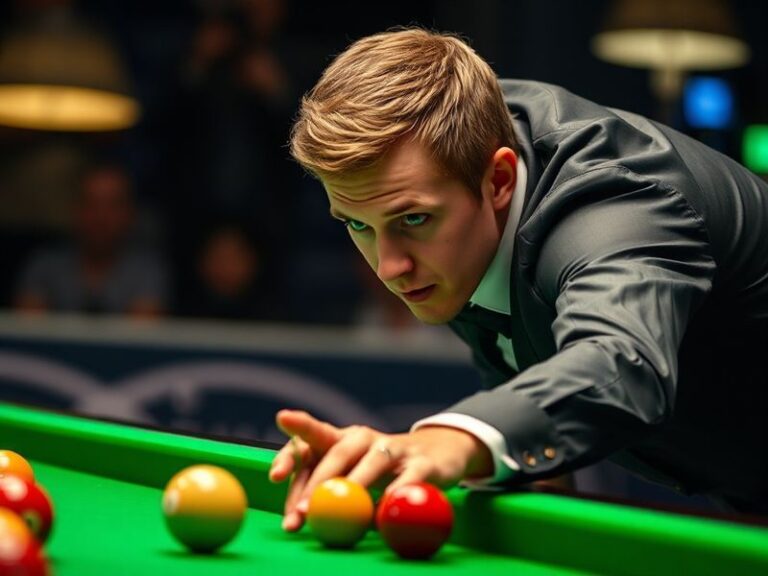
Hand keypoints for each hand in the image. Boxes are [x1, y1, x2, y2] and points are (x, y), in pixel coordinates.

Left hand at [269, 410, 492, 531]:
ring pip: (371, 463)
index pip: (309, 441)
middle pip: (337, 454)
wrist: (435, 454)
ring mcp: (394, 447)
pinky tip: (383, 515)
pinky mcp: (421, 463)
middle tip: (301, 513)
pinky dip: (392, 498)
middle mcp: (364, 437)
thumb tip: (294, 518)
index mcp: (340, 437)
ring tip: (338, 515)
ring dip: (353, 489)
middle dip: (317, 485)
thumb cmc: (379, 467)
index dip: (291, 456)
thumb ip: (325, 490)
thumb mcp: (349, 471)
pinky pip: (405, 482)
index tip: (274, 476)